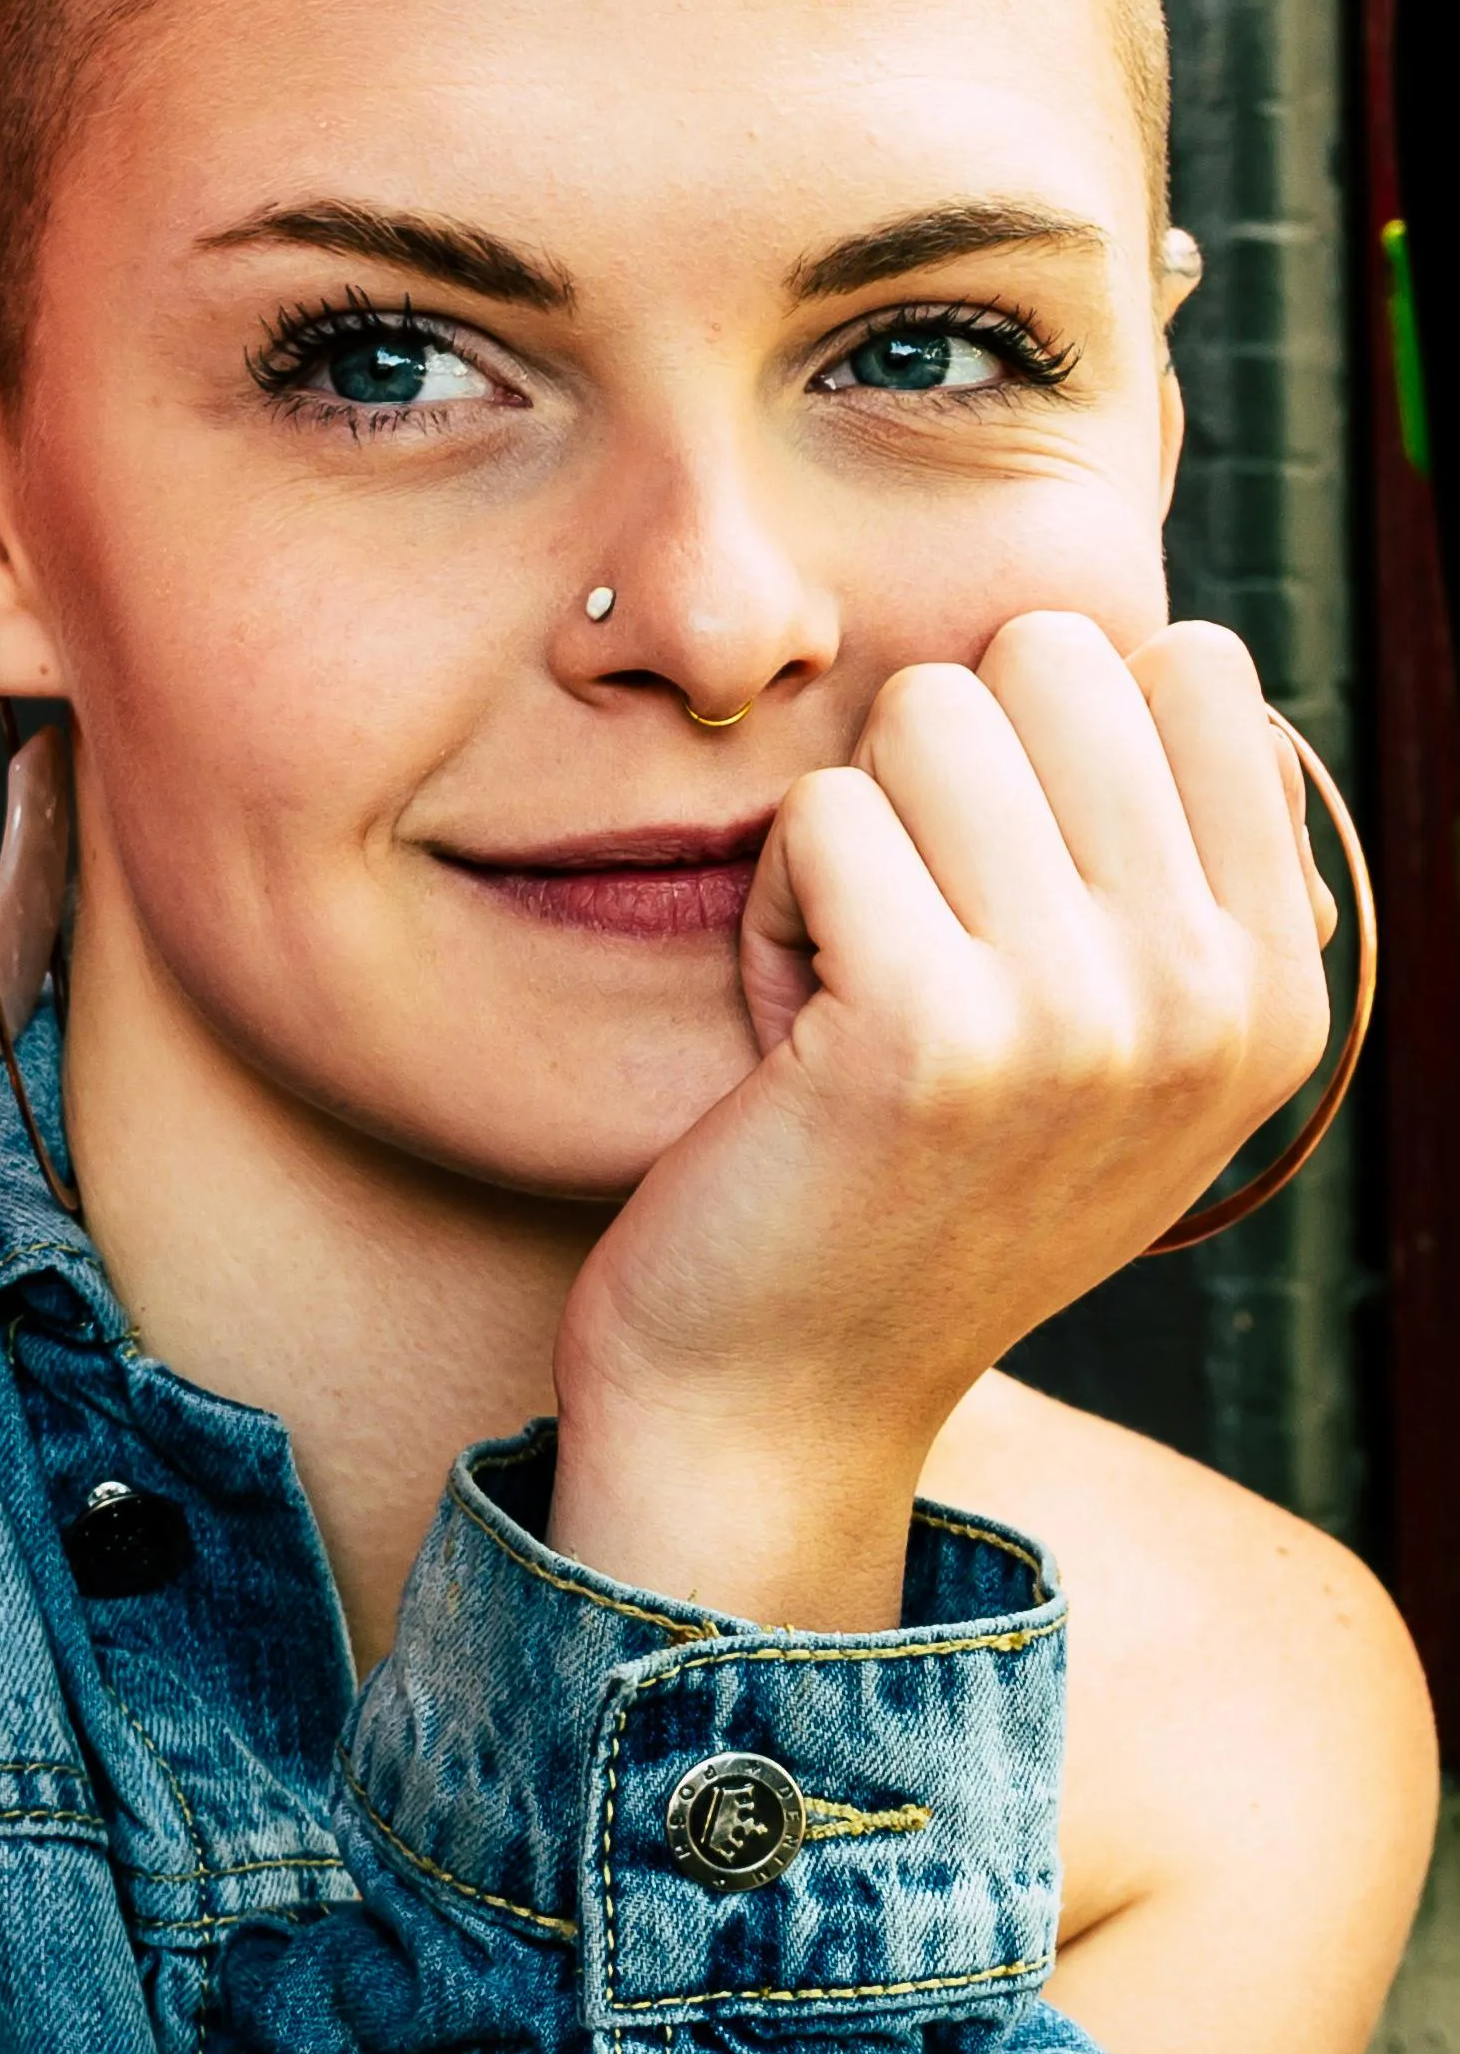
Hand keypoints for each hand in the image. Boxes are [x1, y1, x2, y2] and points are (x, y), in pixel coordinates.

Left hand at [549, 616, 1332, 1627]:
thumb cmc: (910, 1181)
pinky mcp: (933, 1032)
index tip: (1007, 899)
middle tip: (911, 934)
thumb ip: (1171, 862)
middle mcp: (1215, 997)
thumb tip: (1177, 654)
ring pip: (928, 712)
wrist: (780, 1399)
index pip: (1188, 663)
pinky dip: (771, 906)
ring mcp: (1088, 1014)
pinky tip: (791, 1039)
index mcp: (1281, 982)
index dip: (1046, 736)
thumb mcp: (1113, 1040)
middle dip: (938, 768)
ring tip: (853, 982)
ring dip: (851, 832)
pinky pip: (820, 813)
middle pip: (1050, 654)